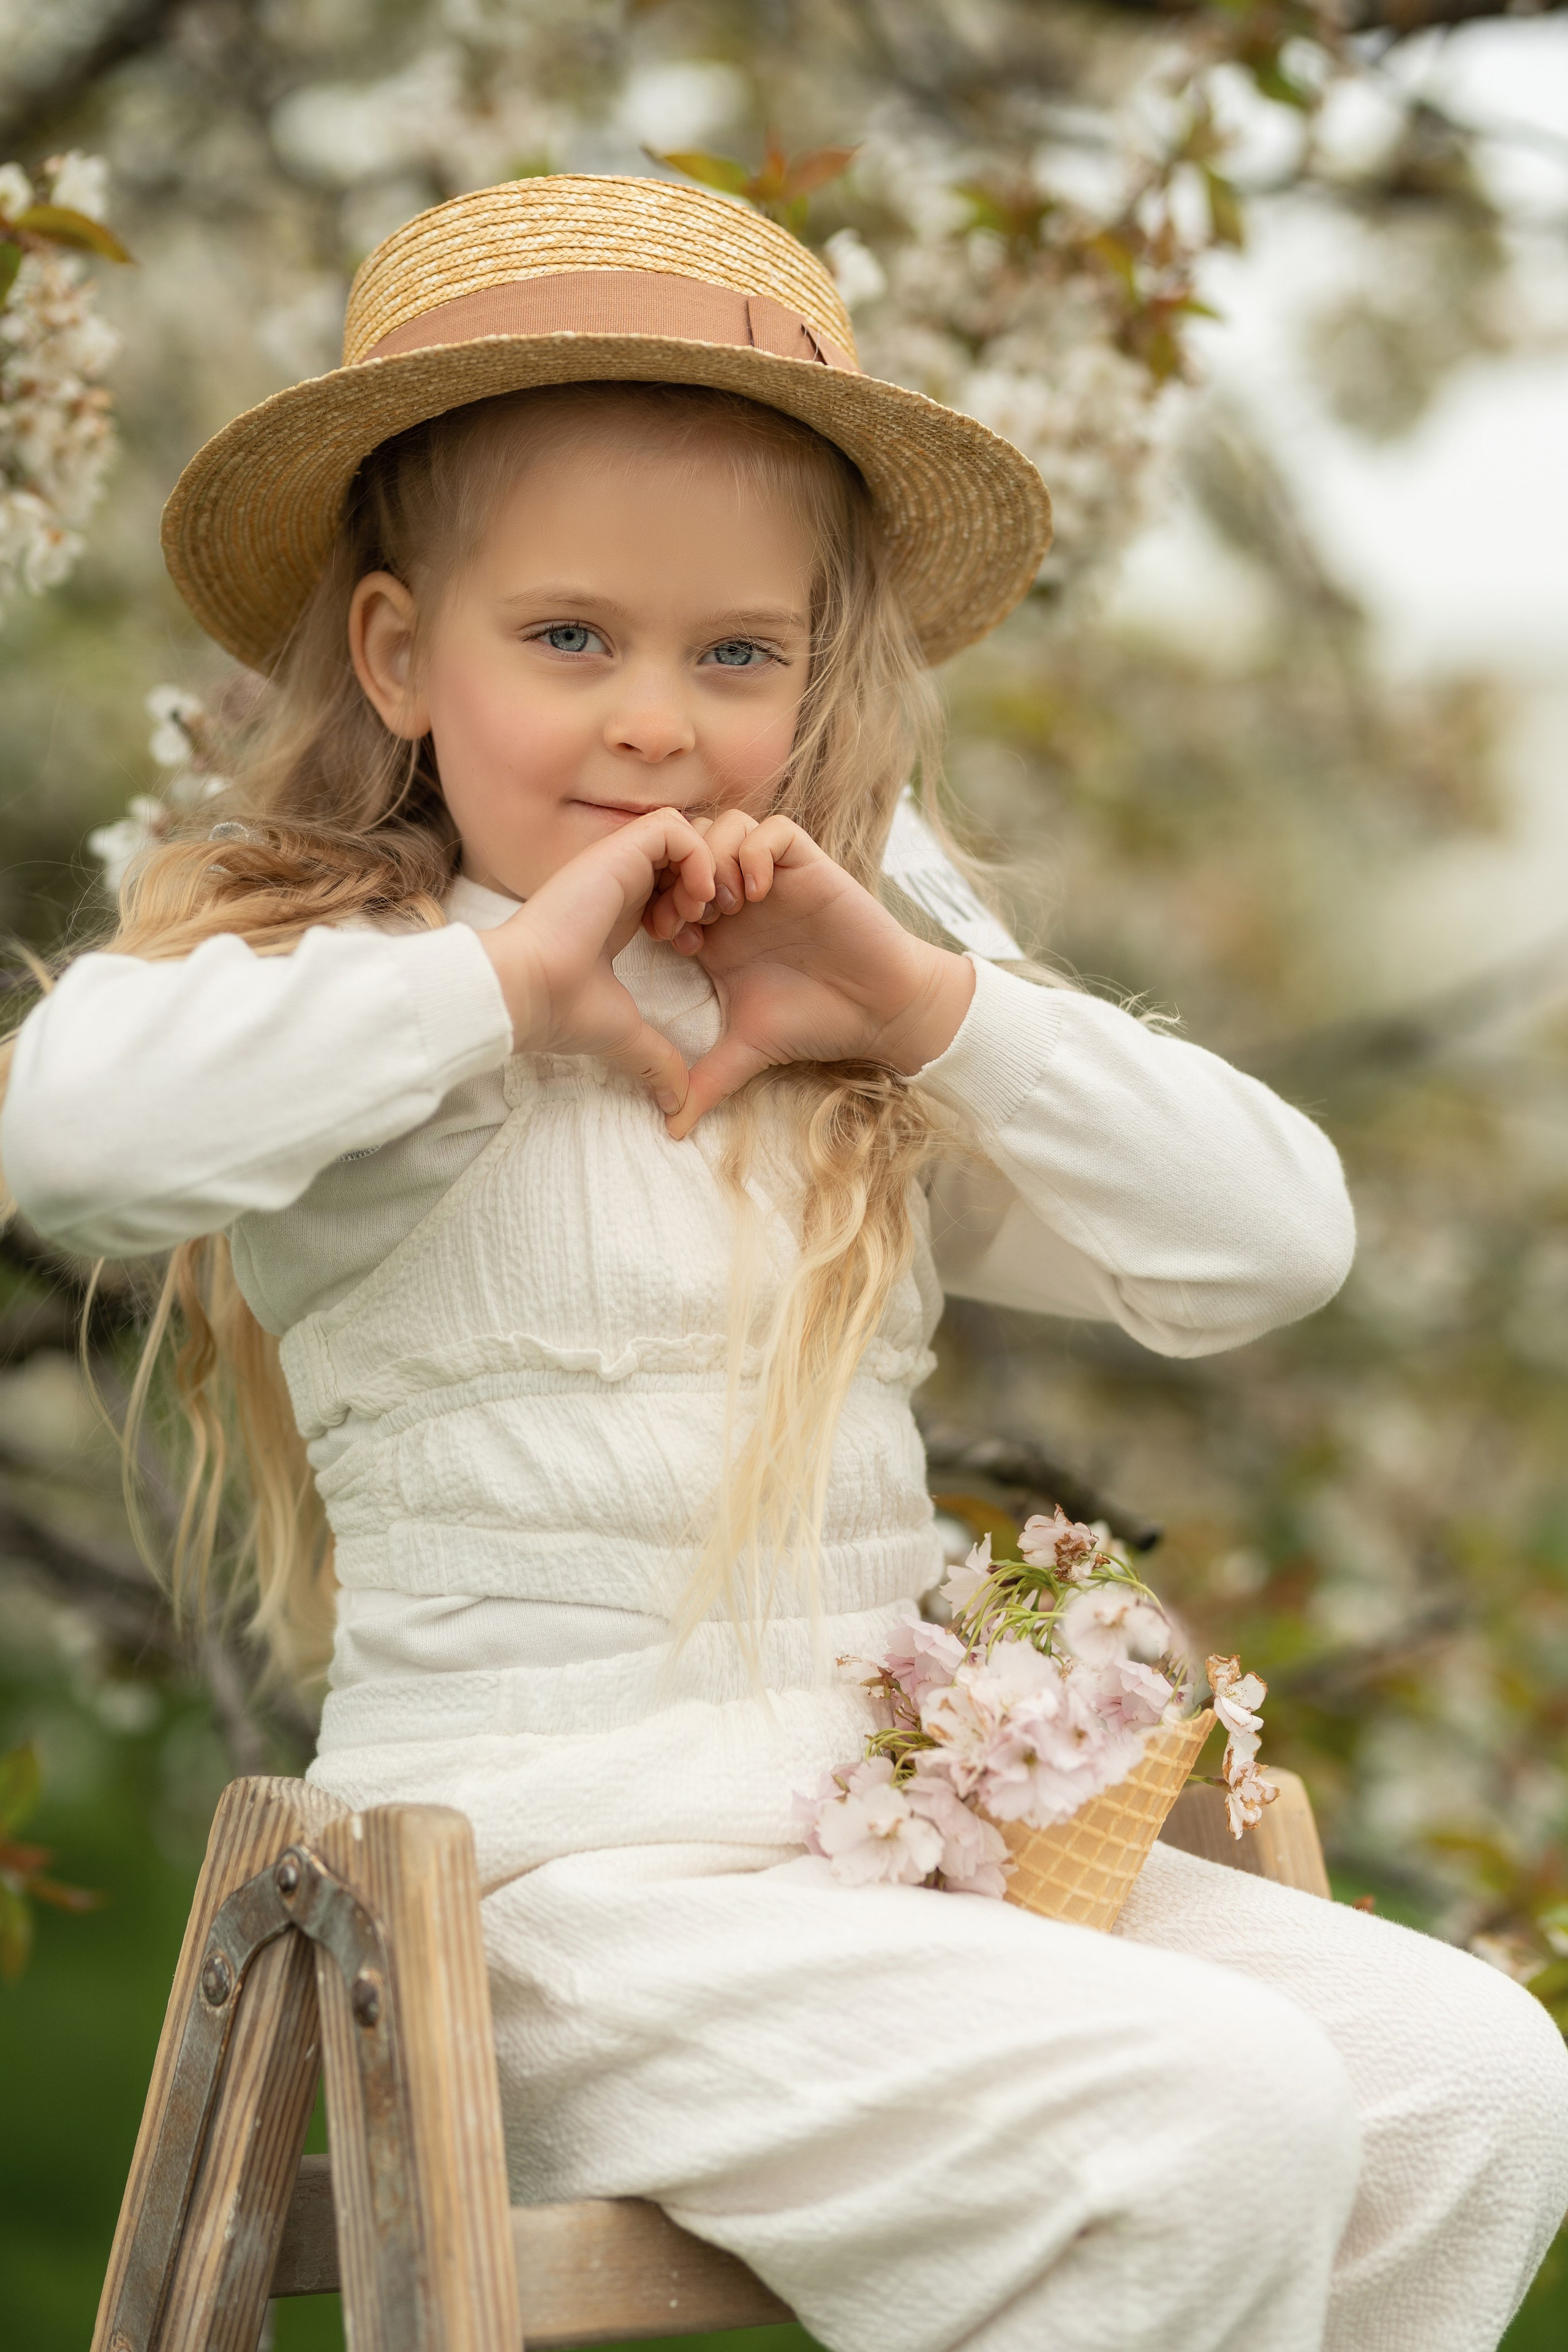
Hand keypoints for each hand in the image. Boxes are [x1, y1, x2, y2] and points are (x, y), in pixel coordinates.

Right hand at [478, 808, 715, 1114]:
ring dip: (706, 869)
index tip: (696, 949)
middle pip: (682, 854)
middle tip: (711, 925)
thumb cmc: (563, 1012)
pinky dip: (696, 856)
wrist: (526, 991)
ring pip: (684, 833)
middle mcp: (618, 882)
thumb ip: (656, 1060)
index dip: (695, 908)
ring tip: (703, 913)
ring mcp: (616, 862)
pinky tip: (693, 899)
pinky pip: (673, 827)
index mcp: (618, 914)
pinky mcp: (615, 850)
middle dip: (708, 885)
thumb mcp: (625, 1036)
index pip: (670, 885)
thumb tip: (676, 1107)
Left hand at [643, 811, 974, 1137]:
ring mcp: (774, 878)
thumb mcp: (746, 1052)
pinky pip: (774, 829)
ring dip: (716, 859)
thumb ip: (706, 1082)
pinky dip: (757, 851)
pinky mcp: (809, 866)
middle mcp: (740, 897)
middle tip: (689, 917)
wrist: (880, 1010)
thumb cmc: (815, 1023)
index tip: (668, 941)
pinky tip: (758, 893)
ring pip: (726, 825)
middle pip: (688, 845)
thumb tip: (669, 1132)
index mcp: (716, 930)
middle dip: (680, 874)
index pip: (666, 887)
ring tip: (725, 906)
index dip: (656, 903)